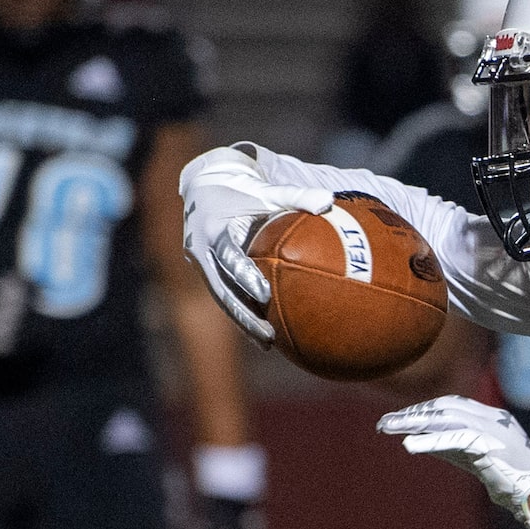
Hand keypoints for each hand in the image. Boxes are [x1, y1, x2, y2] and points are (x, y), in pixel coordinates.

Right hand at [177, 143, 332, 345]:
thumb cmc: (241, 188)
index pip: (229, 256)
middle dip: (245, 314)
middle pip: (222, 290)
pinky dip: (242, 315)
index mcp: (213, 229)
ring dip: (244, 322)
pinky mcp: (207, 273)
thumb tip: (328, 201)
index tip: (265, 294)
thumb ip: (295, 196)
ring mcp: (201, 265)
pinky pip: (225, 298)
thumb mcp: (265, 189)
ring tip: (269, 343)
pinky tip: (262, 336)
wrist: (205, 185)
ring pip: (222, 300)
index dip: (245, 277)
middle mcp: (201, 250)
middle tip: (269, 333)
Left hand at [376, 397, 529, 528]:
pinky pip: (456, 439)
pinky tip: (410, 446)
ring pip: (447, 418)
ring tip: (389, 429)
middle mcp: (490, 417)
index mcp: (489, 417)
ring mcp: (492, 429)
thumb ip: (452, 447)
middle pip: (444, 407)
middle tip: (385, 423)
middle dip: (412, 414)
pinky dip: (431, 441)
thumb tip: (418, 440)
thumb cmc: (511, 479)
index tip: (398, 419)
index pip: (450, 405)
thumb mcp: (477, 457)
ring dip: (415, 423)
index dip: (422, 410)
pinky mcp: (491, 446)